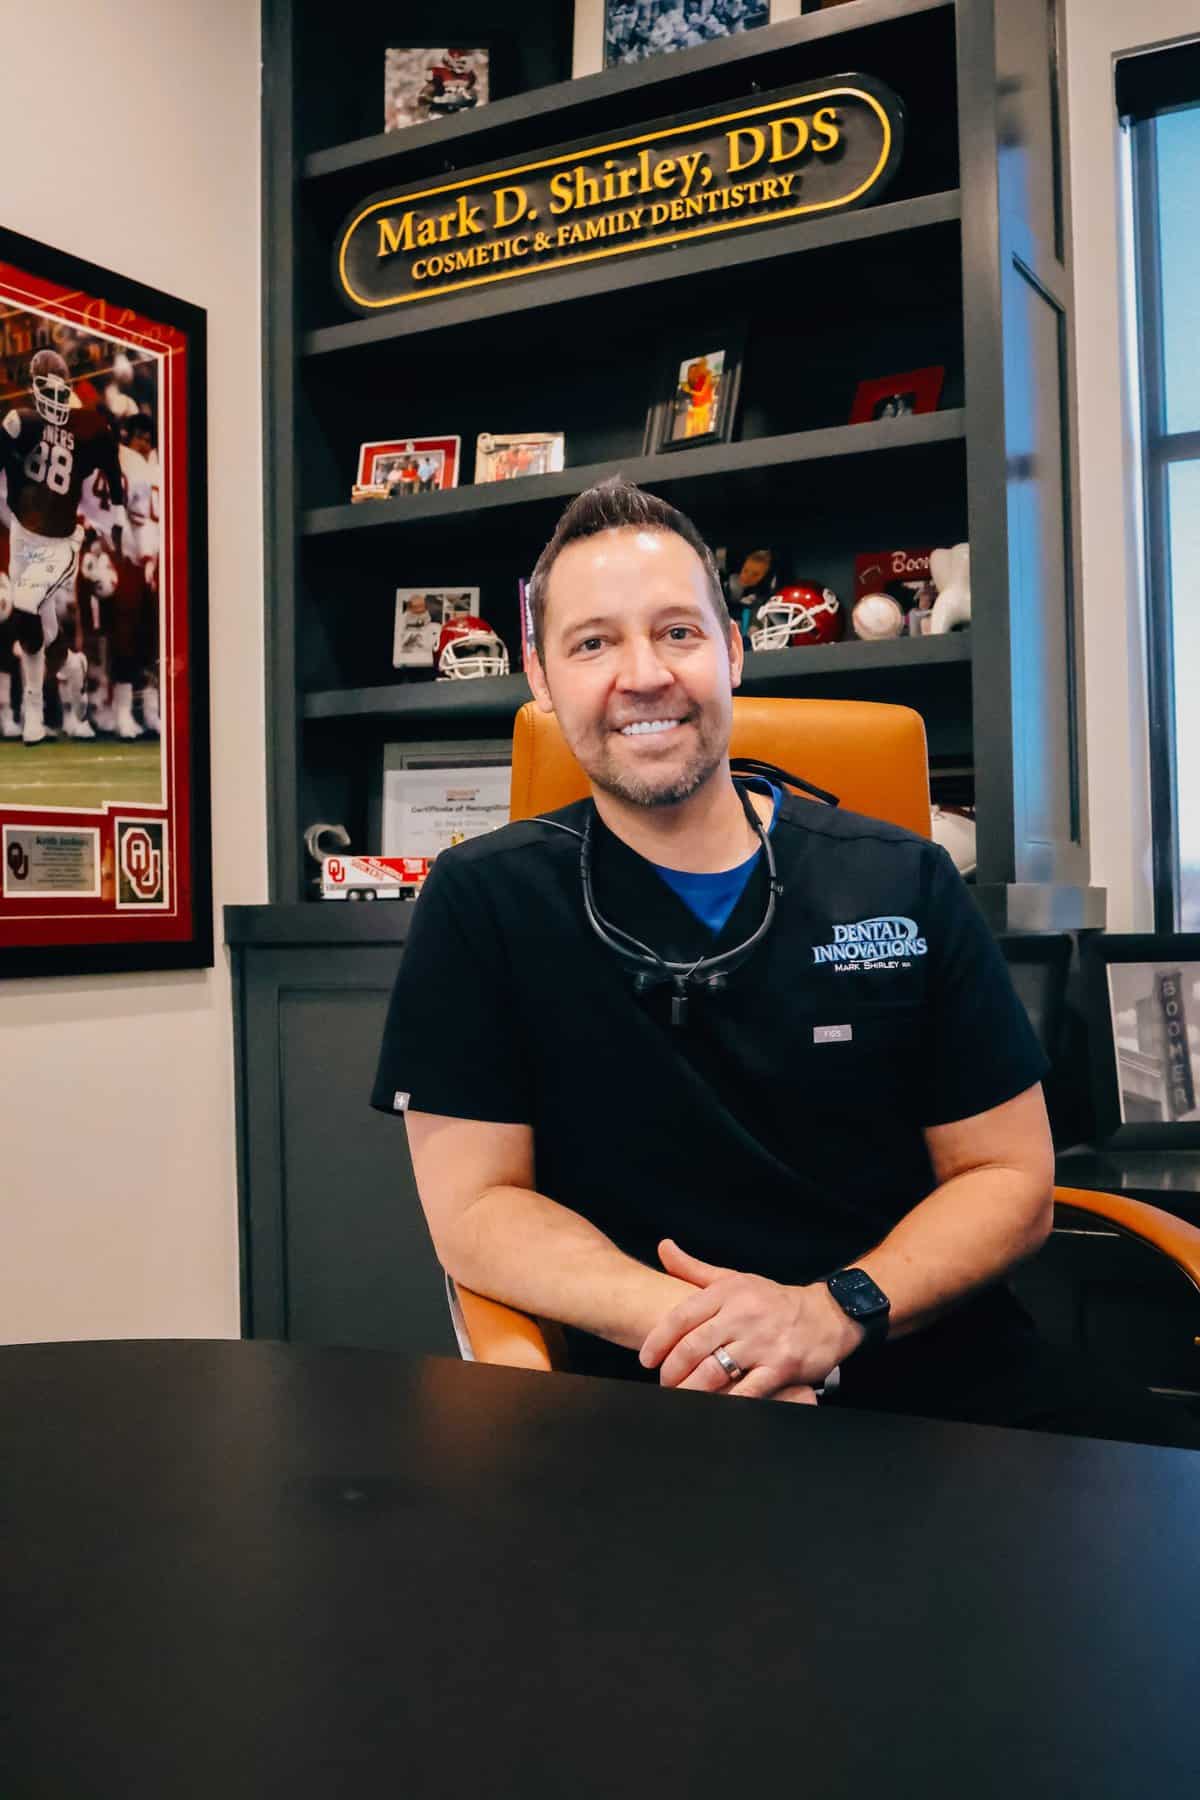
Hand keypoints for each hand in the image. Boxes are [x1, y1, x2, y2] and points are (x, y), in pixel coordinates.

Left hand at [638, 1239, 862, 1398]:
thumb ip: (694, 1268)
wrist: (828, 1315)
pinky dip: (725, 1402)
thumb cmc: (773, 1299)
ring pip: (714, 1371)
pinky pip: (745, 1391)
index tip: (645, 1359)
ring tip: (680, 1396)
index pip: (682, 1317)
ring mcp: (762, 1342)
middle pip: (694, 1347)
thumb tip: (663, 1247)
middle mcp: (743, 1315)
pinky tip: (712, 1406)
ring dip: (690, 1389)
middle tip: (664, 1382)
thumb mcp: (735, 1278)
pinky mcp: (780, 1367)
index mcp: (728, 1292)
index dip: (658, 1340)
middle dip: (672, 1370)